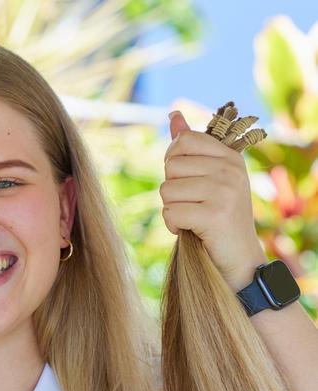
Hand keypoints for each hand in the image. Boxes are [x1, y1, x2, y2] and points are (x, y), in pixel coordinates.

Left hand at [160, 109, 266, 291]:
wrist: (239, 258)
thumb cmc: (219, 218)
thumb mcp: (210, 177)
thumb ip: (192, 147)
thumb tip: (173, 115)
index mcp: (229, 156)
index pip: (183, 141)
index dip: (173, 162)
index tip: (186, 181)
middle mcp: (229, 169)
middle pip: (171, 167)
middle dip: (172, 190)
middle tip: (192, 205)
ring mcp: (223, 191)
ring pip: (167, 190)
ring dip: (172, 209)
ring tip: (193, 218)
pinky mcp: (214, 215)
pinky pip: (170, 213)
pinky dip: (173, 226)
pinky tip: (191, 230)